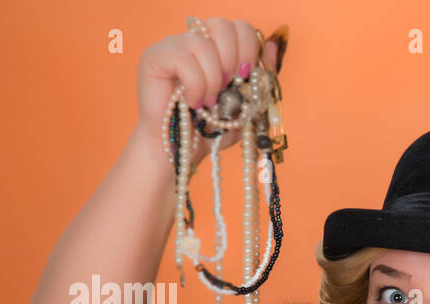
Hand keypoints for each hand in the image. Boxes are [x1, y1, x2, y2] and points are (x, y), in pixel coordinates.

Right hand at [134, 17, 281, 167]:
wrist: (183, 152)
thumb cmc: (211, 130)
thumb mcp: (245, 105)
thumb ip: (260, 78)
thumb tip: (274, 47)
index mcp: (217, 49)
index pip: (238, 27)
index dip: (248, 46)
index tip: (246, 74)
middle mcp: (194, 42)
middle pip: (220, 24)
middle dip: (232, 56)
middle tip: (230, 84)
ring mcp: (172, 46)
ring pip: (202, 43)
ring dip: (213, 78)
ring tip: (210, 102)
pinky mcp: (154, 57)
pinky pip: (182, 59)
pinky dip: (195, 84)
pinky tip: (194, 103)